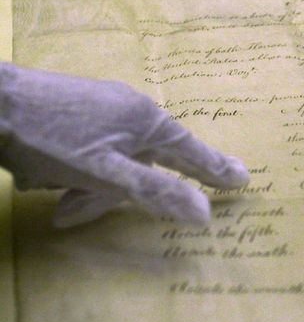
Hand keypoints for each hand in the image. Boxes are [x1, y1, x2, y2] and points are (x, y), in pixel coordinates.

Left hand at [0, 64, 249, 226]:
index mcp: (147, 122)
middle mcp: (131, 110)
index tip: (243, 179)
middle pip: (146, 163)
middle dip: (113, 195)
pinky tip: (43, 177)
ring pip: (114, 160)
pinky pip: (92, 149)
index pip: (193, 152)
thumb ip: (156, 192)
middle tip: (71, 212)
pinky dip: (74, 171)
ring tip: (49, 201)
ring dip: (86, 188)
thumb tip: (205, 214)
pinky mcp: (76, 109)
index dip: (216, 170)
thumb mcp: (105, 174)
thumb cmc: (51, 139)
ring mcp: (102, 107)